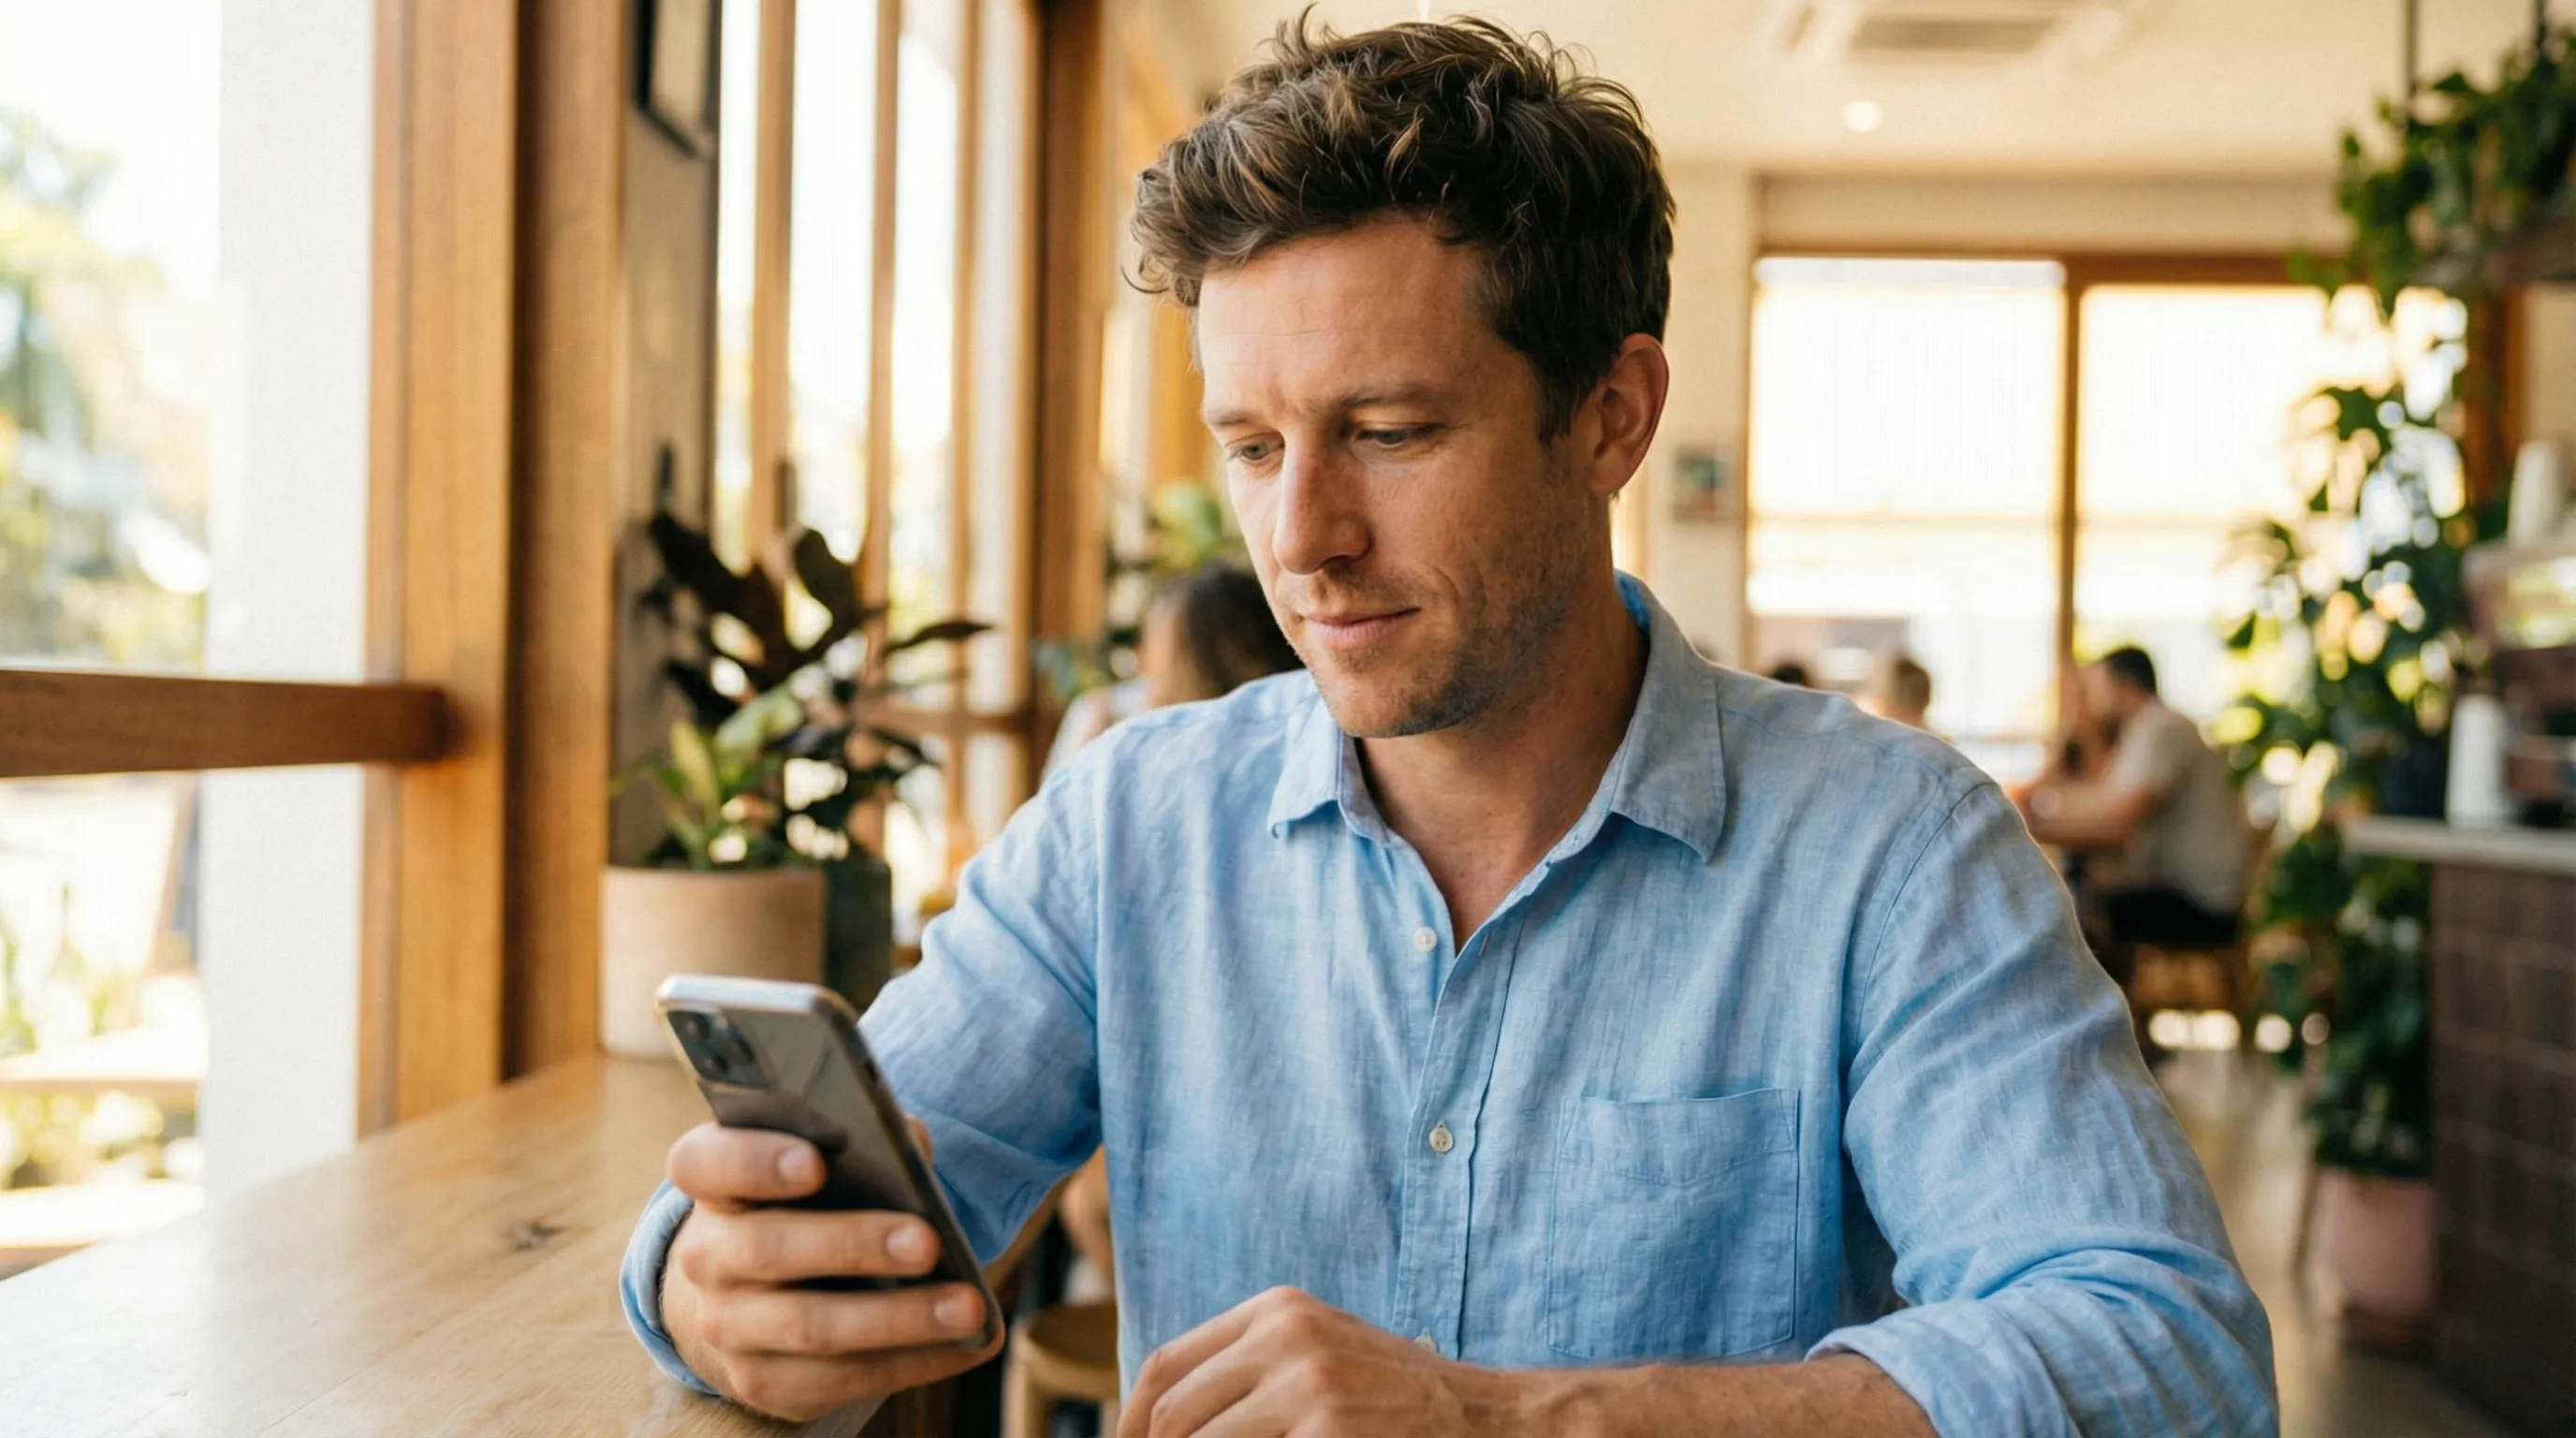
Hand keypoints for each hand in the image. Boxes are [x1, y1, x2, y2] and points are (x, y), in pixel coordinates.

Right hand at [659, 1119, 999, 1421]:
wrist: (758, 1292)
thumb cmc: (811, 1205)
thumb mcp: (826, 1164)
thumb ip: (866, 1144)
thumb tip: (913, 1144)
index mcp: (716, 1183)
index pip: (706, 1164)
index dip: (754, 1161)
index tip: (816, 1163)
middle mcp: (707, 1255)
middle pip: (767, 1248)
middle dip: (854, 1245)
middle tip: (927, 1242)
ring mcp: (727, 1325)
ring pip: (811, 1326)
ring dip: (899, 1319)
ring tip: (967, 1306)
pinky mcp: (762, 1381)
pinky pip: (841, 1378)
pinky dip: (914, 1361)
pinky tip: (968, 1342)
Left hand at [1120, 1287, 1520, 1437]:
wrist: (1480, 1419)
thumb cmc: (1390, 1398)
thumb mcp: (1316, 1354)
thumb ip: (1246, 1368)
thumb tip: (1157, 1418)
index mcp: (1276, 1309)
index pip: (1166, 1365)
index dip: (1130, 1422)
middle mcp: (1286, 1336)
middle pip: (1174, 1414)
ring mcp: (1308, 1385)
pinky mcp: (1326, 1431)